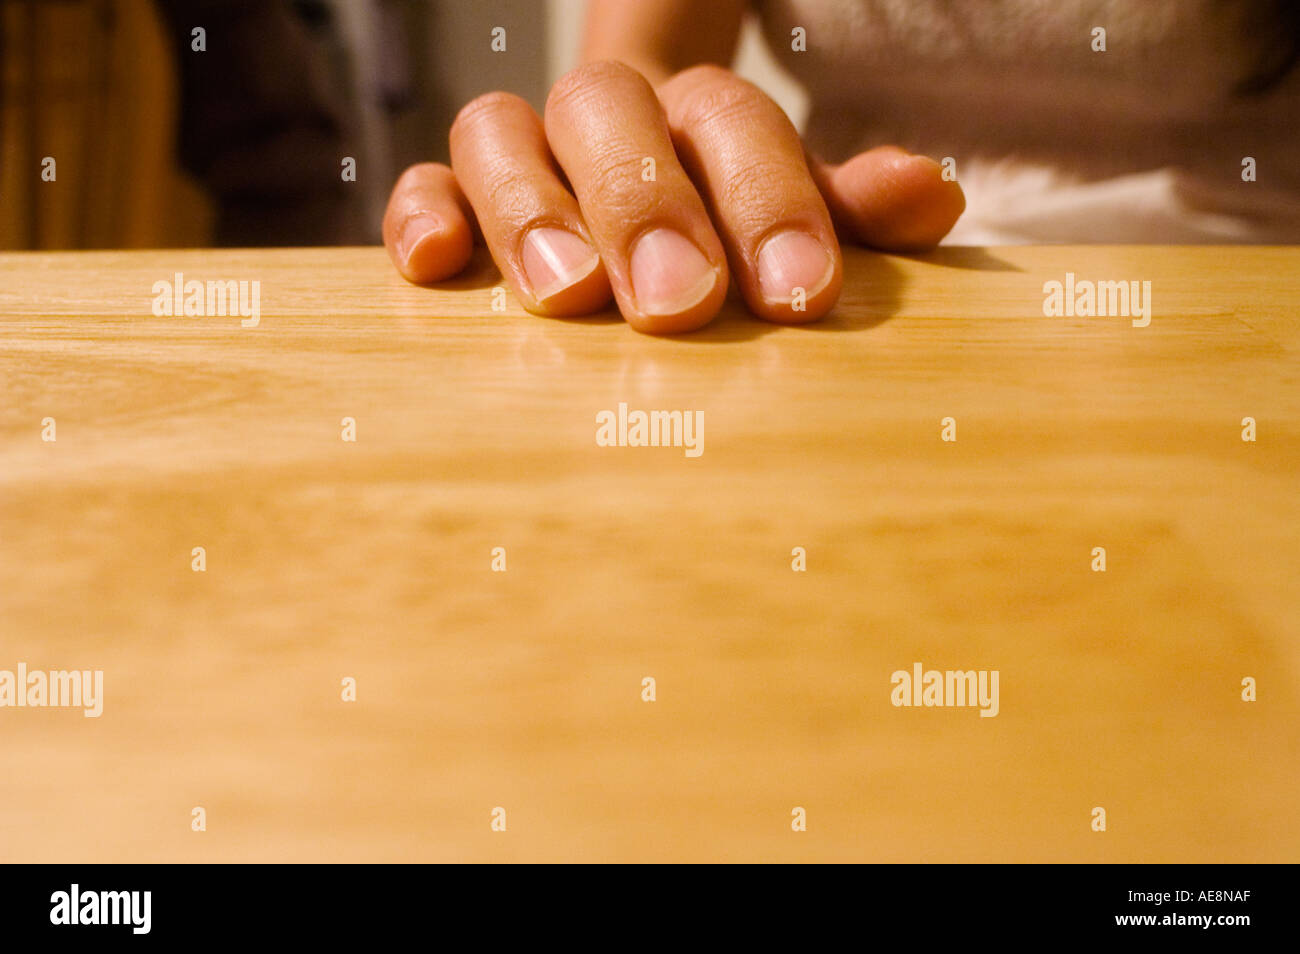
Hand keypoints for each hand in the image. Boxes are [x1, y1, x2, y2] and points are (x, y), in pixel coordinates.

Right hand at [383, 61, 964, 333]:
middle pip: (606, 110)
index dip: (767, 197)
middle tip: (679, 303)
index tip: (797, 295)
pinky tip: (438, 266)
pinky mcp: (452, 199)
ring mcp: (524, 153)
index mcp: (699, 116)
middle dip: (644, 204)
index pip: (730, 120)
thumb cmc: (727, 230)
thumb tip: (931, 194)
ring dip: (529, 208)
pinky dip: (424, 213)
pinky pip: (421, 183)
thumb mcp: (798, 220)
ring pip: (496, 131)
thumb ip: (853, 211)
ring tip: (565, 296)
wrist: (640, 207)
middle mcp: (606, 121)